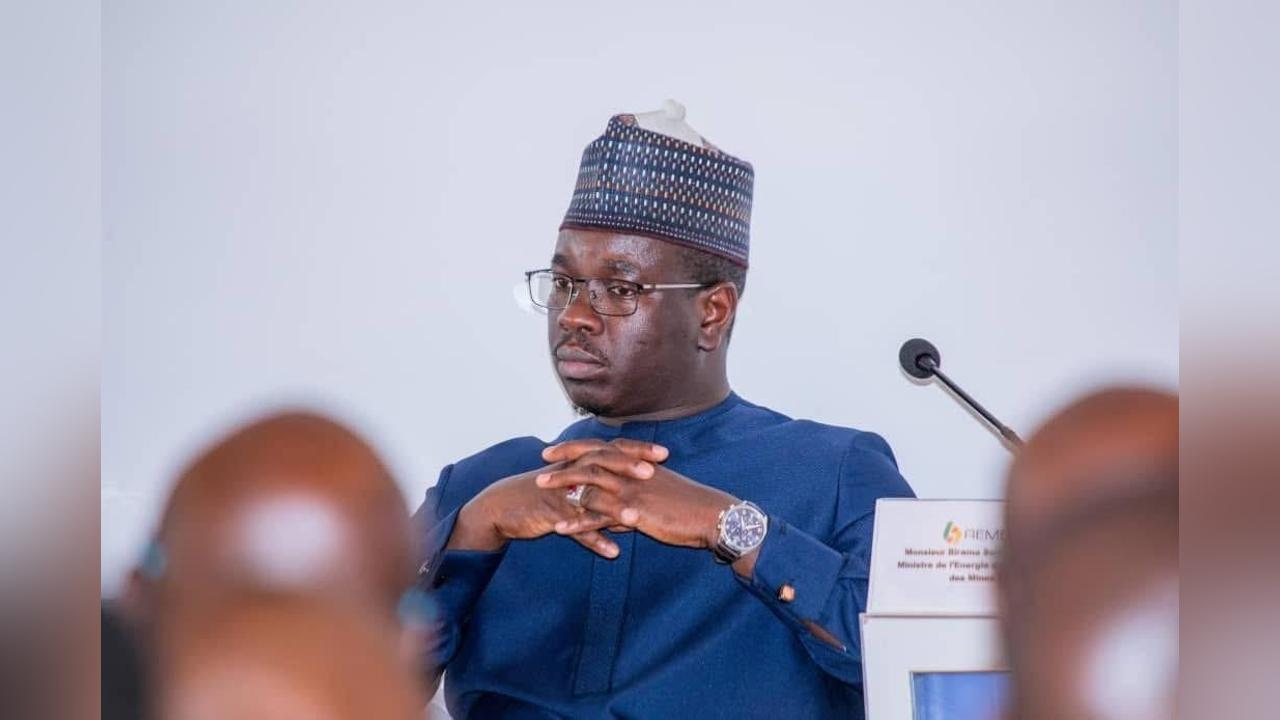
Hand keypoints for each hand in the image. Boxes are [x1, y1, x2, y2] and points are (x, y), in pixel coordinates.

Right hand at [446, 439, 666, 558]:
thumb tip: (632, 493)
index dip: (638, 450)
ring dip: (614, 509)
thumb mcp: (572, 482)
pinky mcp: (551, 515)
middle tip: (652, 473)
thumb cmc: (545, 493)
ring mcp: (561, 494)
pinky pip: (575, 528)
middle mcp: (572, 473)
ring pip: (590, 499)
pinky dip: (594, 540)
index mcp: (580, 462)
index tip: (664, 453)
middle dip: (628, 468)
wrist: (505, 506)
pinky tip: (613, 552)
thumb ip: (602, 484)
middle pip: (603, 465)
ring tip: (637, 519)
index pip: (613, 449)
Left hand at [537, 439, 737, 551]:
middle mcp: (632, 472)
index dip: (576, 447)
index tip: (555, 449)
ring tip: (539, 487)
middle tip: (541, 460)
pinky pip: (600, 518)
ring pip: (590, 484)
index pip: (602, 448)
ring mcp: (632, 491)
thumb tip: (617, 517)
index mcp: (638, 464)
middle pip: (591, 459)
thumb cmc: (689, 506)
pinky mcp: (635, 513)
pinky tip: (560, 529)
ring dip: (562, 485)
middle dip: (564, 458)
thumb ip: (634, 502)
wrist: (712, 516)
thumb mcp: (660, 496)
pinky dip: (578, 523)